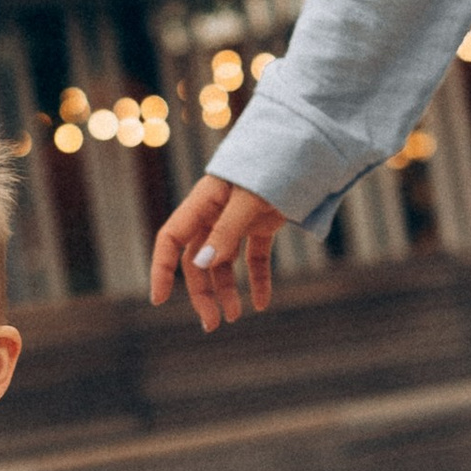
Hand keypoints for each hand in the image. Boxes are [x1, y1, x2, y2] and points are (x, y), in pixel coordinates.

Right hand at [152, 175, 288, 333]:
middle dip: (202, 292)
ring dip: (227, 291)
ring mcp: (239, 218)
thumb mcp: (250, 200)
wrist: (311, 146)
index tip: (159, 299)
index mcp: (204, 201)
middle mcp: (216, 212)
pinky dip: (257, 279)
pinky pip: (253, 257)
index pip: (171, 239)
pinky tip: (261, 303)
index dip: (162, 269)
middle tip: (213, 324)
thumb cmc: (275, 166)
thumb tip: (202, 265)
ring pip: (223, 262)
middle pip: (198, 259)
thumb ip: (227, 231)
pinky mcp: (262, 223)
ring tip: (236, 317)